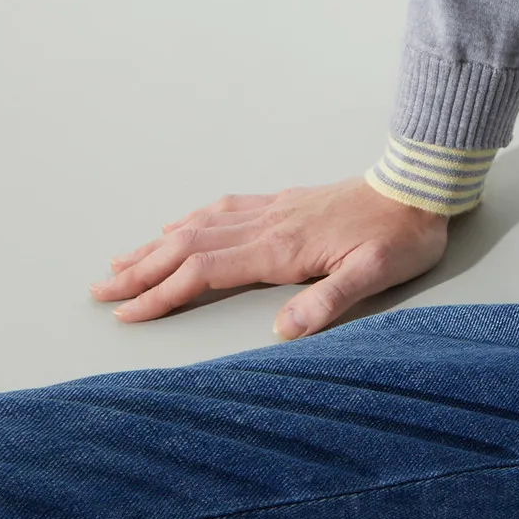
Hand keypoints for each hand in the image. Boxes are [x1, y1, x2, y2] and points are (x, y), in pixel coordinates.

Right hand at [90, 176, 449, 336]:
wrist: (418, 187)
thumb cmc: (400, 235)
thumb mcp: (375, 274)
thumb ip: (329, 300)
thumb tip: (284, 331)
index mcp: (280, 248)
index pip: (204, 272)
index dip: (161, 293)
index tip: (126, 312)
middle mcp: (267, 224)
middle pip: (188, 247)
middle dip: (141, 270)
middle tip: (99, 288)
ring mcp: (272, 209)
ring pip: (199, 225)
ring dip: (156, 245)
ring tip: (122, 259)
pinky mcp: (284, 202)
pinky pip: (222, 209)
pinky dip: (190, 221)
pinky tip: (178, 226)